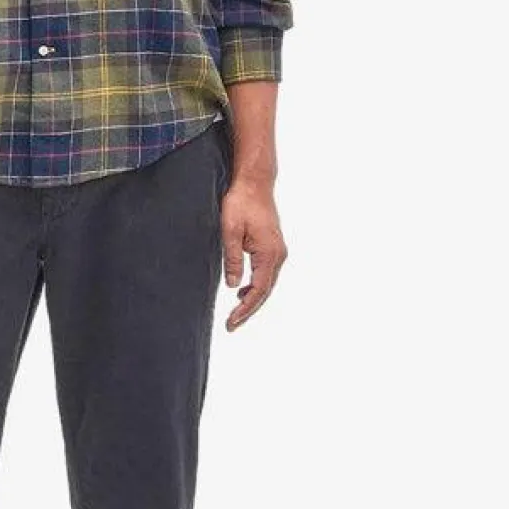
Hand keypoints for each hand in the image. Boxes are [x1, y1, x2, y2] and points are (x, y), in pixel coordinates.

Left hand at [221, 176, 286, 329]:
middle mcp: (278, 255)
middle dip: (249, 310)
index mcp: (269, 254)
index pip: (258, 290)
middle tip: (231, 325)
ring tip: (235, 313)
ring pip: (267, 283)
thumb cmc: (241, 203)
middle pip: (265, 291)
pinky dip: (256, 286)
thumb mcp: (230, 231)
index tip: (231, 322)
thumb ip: (232, 259)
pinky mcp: (273, 247)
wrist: (255, 183)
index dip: (245, 309)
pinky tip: (243, 291)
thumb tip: (234, 286)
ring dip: (253, 299)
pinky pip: (266, 273)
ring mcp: (278, 251)